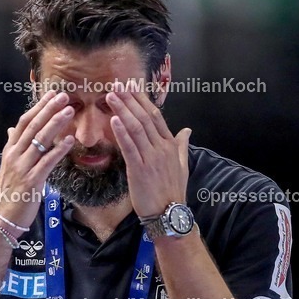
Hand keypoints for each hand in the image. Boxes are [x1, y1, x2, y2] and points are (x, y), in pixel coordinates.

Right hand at [0, 90, 73, 228]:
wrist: (2, 218)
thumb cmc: (9, 193)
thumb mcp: (8, 166)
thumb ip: (12, 146)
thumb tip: (11, 129)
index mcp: (10, 150)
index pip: (24, 122)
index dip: (39, 107)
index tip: (52, 94)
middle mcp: (15, 155)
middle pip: (32, 126)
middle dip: (48, 109)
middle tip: (64, 95)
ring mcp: (22, 168)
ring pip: (39, 140)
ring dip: (55, 124)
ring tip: (70, 111)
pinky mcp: (31, 182)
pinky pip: (47, 162)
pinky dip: (58, 149)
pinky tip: (69, 140)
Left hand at [106, 83, 189, 216]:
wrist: (169, 213)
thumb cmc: (173, 191)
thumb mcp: (182, 165)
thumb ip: (182, 145)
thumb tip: (187, 130)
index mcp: (170, 145)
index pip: (156, 116)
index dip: (143, 100)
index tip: (131, 87)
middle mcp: (162, 148)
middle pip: (144, 118)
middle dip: (130, 100)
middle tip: (117, 84)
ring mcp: (151, 158)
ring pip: (136, 128)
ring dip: (123, 110)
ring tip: (111, 96)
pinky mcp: (140, 170)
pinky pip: (130, 147)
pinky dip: (121, 132)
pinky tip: (113, 119)